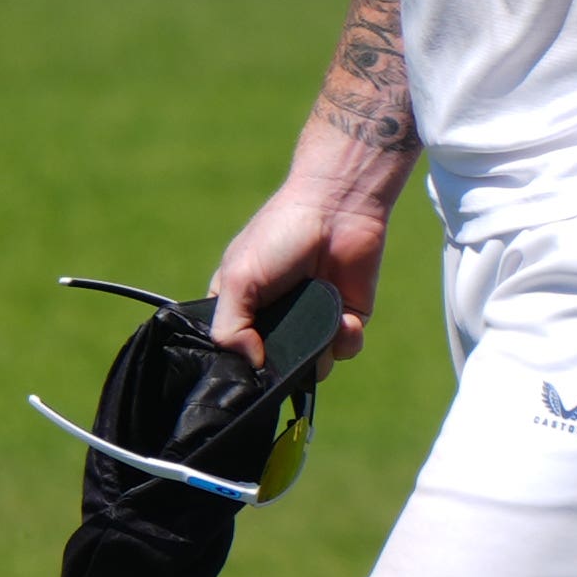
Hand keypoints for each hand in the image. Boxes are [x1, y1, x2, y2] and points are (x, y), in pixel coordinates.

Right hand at [208, 166, 392, 365]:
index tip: (250, 358)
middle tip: (290, 337)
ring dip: (319, 352)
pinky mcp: (346, 321)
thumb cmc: (279, 233)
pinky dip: (346, 340)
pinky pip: (344, 351)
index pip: (232, 355)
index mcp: (240, 310)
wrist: (337, 207)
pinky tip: (346, 319)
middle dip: (283, 363)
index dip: (240, 362)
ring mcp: (311, 323)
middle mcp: (274, 322)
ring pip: (312, 368)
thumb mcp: (238, 278)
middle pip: (274, 369)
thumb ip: (230, 328)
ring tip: (321, 321)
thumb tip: (252, 365)